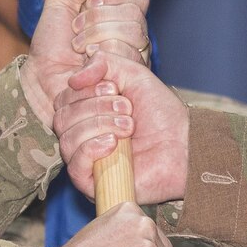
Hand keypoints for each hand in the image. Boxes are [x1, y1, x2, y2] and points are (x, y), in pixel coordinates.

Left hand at [22, 0, 135, 125]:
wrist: (41, 77)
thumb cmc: (51, 42)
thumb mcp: (60, 1)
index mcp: (122, 14)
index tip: (87, 6)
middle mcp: (134, 35)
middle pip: (134, 15)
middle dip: (97, 20)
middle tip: (77, 32)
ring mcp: (134, 58)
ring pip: (132, 35)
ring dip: (95, 38)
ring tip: (79, 49)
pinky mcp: (128, 78)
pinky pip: (125, 57)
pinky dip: (99, 57)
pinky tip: (86, 64)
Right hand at [56, 51, 189, 205]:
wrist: (184, 145)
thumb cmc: (161, 113)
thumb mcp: (133, 74)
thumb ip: (103, 63)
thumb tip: (73, 79)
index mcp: (87, 112)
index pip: (64, 99)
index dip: (86, 91)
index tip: (115, 89)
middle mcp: (83, 136)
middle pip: (62, 118)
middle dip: (96, 107)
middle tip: (127, 109)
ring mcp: (87, 161)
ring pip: (67, 140)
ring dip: (99, 126)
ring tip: (128, 127)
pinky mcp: (93, 183)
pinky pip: (73, 166)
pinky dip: (91, 149)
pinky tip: (113, 144)